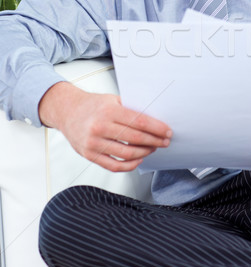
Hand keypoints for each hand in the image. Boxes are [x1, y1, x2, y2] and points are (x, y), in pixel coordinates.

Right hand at [39, 82, 171, 171]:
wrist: (67, 111)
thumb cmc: (93, 105)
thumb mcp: (112, 100)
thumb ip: (130, 109)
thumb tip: (155, 120)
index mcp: (108, 111)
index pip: (140, 121)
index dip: (157, 128)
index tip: (167, 131)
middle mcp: (100, 127)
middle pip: (135, 138)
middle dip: (155, 141)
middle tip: (165, 141)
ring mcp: (93, 143)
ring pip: (127, 154)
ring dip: (144, 153)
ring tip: (153, 148)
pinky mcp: (89, 155)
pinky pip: (114, 165)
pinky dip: (130, 165)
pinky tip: (138, 159)